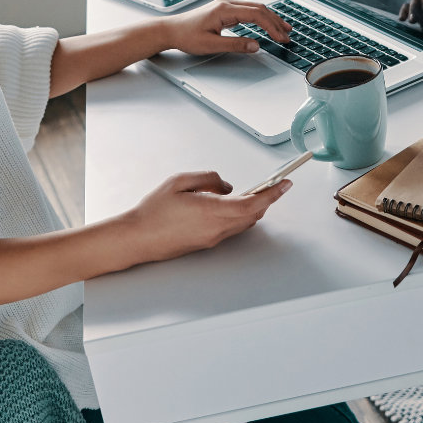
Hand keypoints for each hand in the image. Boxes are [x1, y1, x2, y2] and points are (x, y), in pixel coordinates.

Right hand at [123, 170, 291, 262]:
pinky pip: (231, 228)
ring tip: (254, 192)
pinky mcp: (207, 243)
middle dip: (266, 199)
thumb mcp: (180, 181)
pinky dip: (239, 215)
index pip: (252, 203)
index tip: (285, 183)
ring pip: (243, 223)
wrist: (137, 238)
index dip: (272, 194)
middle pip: (252, 214)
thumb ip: (209, 179)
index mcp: (211, 211)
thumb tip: (227, 186)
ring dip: (253, 208)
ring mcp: (212, 239)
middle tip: (273, 184)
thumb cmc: (153, 211)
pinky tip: (232, 204)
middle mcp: (216, 229)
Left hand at [162, 0, 290, 55]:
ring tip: (283, 28)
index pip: (256, 15)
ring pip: (254, 8)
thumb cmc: (186, 36)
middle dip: (275, 22)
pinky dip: (260, 17)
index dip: (271, 27)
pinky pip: (247, 10)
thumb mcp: (211, 45)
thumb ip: (235, 45)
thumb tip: (256, 45)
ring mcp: (225, 5)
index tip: (281, 38)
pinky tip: (265, 23)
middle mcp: (227, 4)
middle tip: (287, 35)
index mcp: (225, 10)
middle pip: (259, 9)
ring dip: (270, 18)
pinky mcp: (223, 9)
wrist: (170, 30)